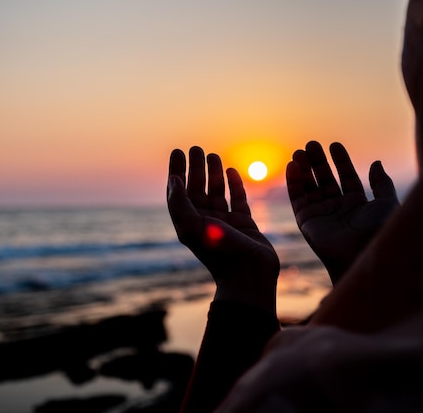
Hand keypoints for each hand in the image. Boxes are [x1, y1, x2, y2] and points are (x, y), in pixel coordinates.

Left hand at [167, 146, 279, 313]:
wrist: (249, 274)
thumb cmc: (219, 254)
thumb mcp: (192, 228)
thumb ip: (180, 203)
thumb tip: (173, 179)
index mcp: (189, 223)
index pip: (179, 192)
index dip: (177, 171)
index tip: (178, 152)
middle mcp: (205, 221)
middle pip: (197, 188)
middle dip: (195, 168)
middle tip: (196, 148)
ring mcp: (225, 222)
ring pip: (217, 192)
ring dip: (214, 173)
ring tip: (213, 154)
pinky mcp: (244, 224)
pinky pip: (237, 200)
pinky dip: (234, 185)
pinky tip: (232, 170)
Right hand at [287, 141, 398, 284]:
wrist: (362, 253)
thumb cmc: (379, 230)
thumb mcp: (386, 202)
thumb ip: (381, 182)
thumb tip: (377, 163)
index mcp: (358, 204)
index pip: (347, 178)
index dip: (341, 161)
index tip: (335, 145)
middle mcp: (338, 209)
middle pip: (325, 180)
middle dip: (319, 162)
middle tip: (312, 144)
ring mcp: (321, 215)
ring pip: (309, 187)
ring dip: (303, 169)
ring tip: (299, 151)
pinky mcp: (306, 222)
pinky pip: (297, 199)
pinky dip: (293, 183)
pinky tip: (293, 166)